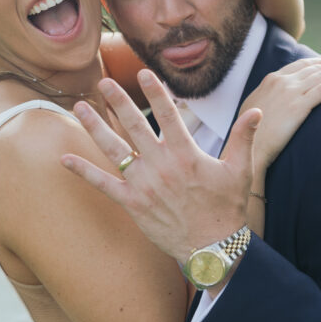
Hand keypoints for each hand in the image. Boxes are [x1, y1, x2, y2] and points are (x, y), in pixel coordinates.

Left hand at [61, 69, 260, 263]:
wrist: (212, 248)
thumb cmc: (226, 208)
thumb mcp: (239, 171)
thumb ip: (243, 138)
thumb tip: (256, 111)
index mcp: (186, 154)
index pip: (168, 115)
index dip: (155, 92)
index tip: (143, 72)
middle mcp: (161, 166)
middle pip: (135, 126)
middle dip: (118, 101)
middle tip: (104, 81)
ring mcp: (143, 185)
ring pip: (114, 149)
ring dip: (95, 127)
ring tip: (80, 107)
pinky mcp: (132, 204)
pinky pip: (102, 185)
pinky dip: (83, 172)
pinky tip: (64, 159)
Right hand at [239, 59, 320, 170]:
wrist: (248, 148)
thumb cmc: (250, 135)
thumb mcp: (253, 108)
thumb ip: (266, 98)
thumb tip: (273, 98)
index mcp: (270, 80)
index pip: (300, 65)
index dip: (317, 65)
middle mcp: (281, 81)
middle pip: (313, 68)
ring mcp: (290, 92)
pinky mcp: (299, 106)